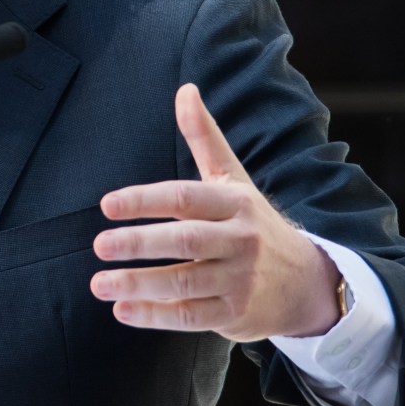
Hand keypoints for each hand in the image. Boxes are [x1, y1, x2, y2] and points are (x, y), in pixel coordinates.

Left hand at [88, 84, 340, 340]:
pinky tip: (122, 309)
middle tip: (98, 245)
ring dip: (138, 284)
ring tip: (98, 283)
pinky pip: (190, 315)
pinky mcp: (235, 314)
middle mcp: (239, 240)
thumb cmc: (255, 225)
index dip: (144, 200)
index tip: (106, 205)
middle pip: (184, 240)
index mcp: (234, 203)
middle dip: (138, 243)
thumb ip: (205, 138)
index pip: (184, 197)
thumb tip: (185, 90)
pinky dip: (155, 315)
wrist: (306, 282)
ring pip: (184, 282)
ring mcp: (239, 279)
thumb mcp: (234, 179)